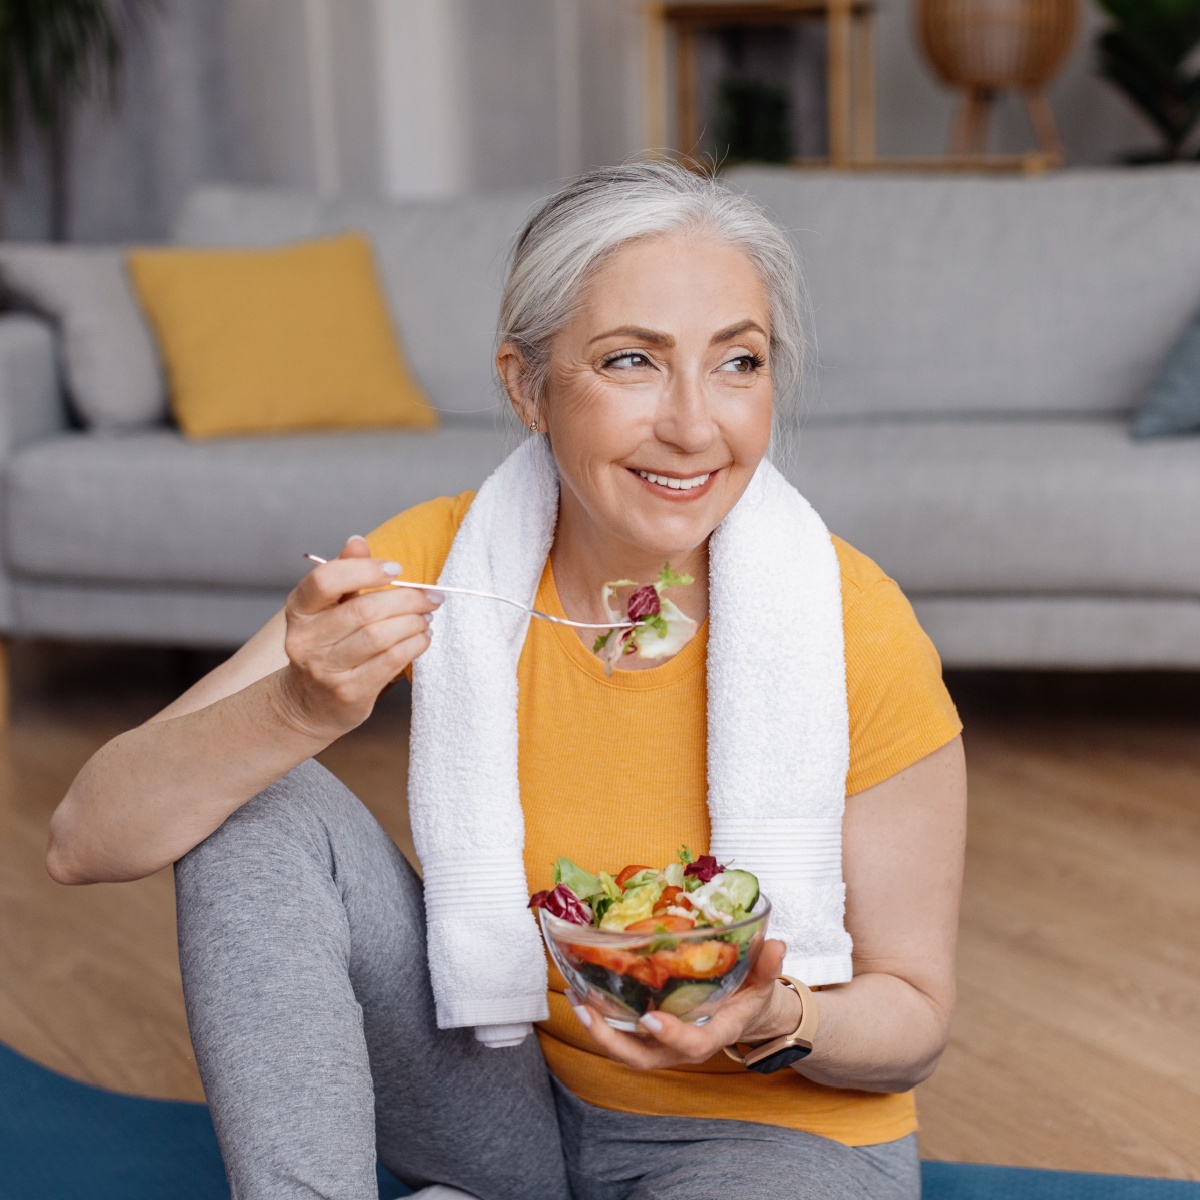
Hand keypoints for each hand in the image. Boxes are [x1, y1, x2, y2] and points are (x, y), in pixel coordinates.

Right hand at [275, 535, 440, 738]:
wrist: (310, 703)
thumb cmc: (327, 645)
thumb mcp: (328, 607)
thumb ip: (345, 572)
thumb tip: (357, 541)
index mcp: (299, 610)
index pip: (325, 580)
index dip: (365, 570)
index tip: (396, 569)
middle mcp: (305, 640)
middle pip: (363, 610)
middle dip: (407, 599)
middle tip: (431, 597)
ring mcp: (325, 670)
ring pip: (379, 636)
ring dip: (413, 623)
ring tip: (426, 617)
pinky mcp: (348, 693)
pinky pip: (390, 662)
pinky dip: (414, 645)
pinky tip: (422, 638)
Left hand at [568, 939, 801, 1069]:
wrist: (741, 1013)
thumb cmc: (749, 996)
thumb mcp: (763, 983)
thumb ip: (766, 967)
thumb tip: (774, 943)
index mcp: (712, 1034)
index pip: (691, 1045)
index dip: (671, 1035)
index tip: (652, 1019)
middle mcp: (681, 1045)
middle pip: (644, 1058)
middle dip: (614, 1041)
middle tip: (589, 1012)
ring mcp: (661, 1043)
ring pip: (625, 1049)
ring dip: (597, 1029)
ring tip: (575, 998)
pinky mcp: (647, 1034)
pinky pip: (620, 1033)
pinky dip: (598, 1017)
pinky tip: (579, 992)